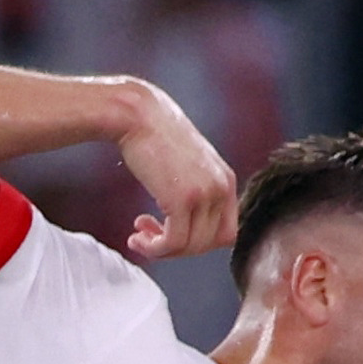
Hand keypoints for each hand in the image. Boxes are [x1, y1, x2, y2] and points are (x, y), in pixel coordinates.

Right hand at [112, 84, 237, 262]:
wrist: (136, 114)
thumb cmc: (154, 136)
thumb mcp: (188, 165)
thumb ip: (197, 191)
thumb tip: (188, 228)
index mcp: (226, 180)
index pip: (226, 233)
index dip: (199, 243)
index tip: (172, 235)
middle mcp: (221, 188)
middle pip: (208, 244)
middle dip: (177, 249)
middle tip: (148, 237)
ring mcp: (204, 194)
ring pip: (190, 247)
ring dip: (162, 250)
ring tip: (139, 237)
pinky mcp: (181, 199)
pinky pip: (173, 242)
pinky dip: (154, 249)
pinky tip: (136, 237)